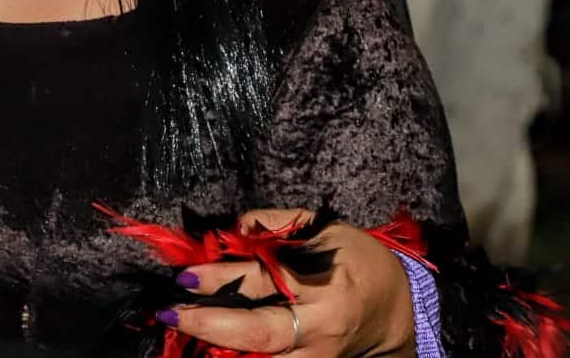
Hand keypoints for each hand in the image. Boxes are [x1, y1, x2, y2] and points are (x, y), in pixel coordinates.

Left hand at [168, 209, 414, 356]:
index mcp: (325, 288)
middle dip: (210, 325)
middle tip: (172, 312)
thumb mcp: (324, 230)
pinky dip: (239, 357)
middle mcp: (320, 331)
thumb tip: (236, 226)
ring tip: (183, 330)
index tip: (185, 275)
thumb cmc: (358, 261)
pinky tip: (210, 345)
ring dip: (220, 349)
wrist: (397, 310)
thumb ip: (278, 225)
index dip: (219, 279)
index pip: (262, 282)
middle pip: (259, 337)